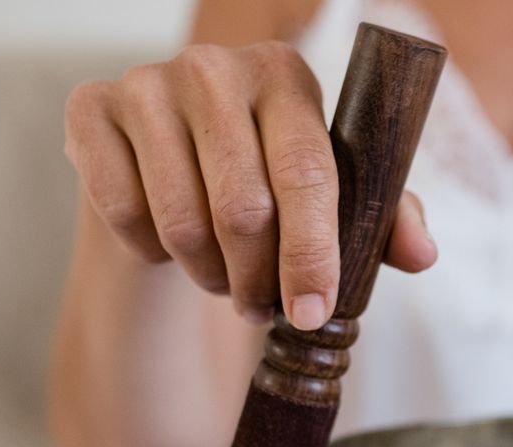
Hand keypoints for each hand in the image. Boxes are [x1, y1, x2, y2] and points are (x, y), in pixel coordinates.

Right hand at [64, 42, 435, 330]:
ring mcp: (147, 83)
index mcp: (287, 77)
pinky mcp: (90, 110)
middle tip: (266, 308)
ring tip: (226, 279)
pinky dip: (152, 253)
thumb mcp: (336, 198)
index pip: (308, 174)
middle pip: (243, 208)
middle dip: (259, 280)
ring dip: (211, 275)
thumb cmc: (269, 182)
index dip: (312, 254)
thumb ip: (384, 220)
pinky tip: (169, 244)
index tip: (313, 313)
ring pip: (184, 221)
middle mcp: (216, 68)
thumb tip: (422, 254)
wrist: (171, 166)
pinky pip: (124, 214)